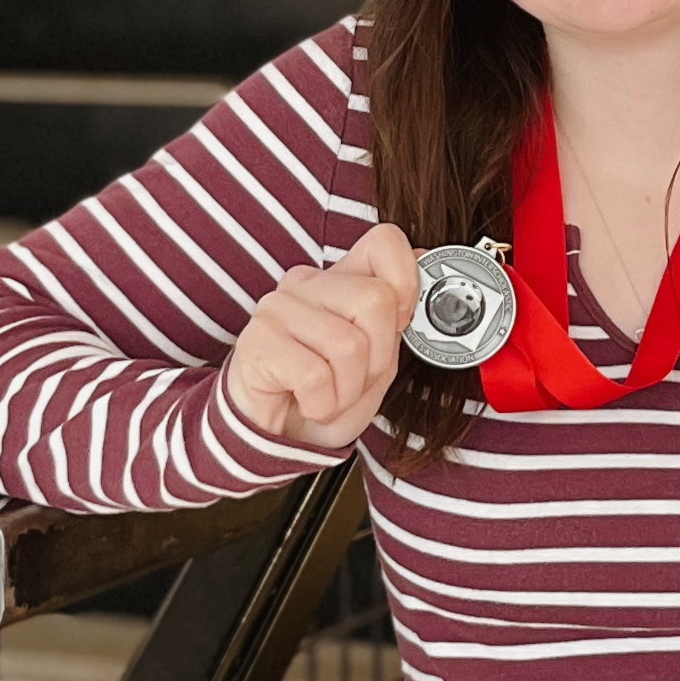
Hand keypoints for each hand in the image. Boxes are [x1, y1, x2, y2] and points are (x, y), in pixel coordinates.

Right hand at [224, 223, 417, 448]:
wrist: (280, 438)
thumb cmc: (327, 393)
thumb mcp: (377, 358)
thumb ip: (397, 315)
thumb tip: (422, 258)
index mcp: (338, 279)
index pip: (383, 242)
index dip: (407, 282)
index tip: (403, 323)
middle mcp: (304, 283)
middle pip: (376, 300)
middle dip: (378, 358)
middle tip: (354, 380)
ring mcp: (276, 309)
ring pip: (349, 345)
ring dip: (348, 390)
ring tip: (328, 395)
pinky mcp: (257, 343)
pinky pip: (316, 377)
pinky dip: (322, 405)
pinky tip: (306, 403)